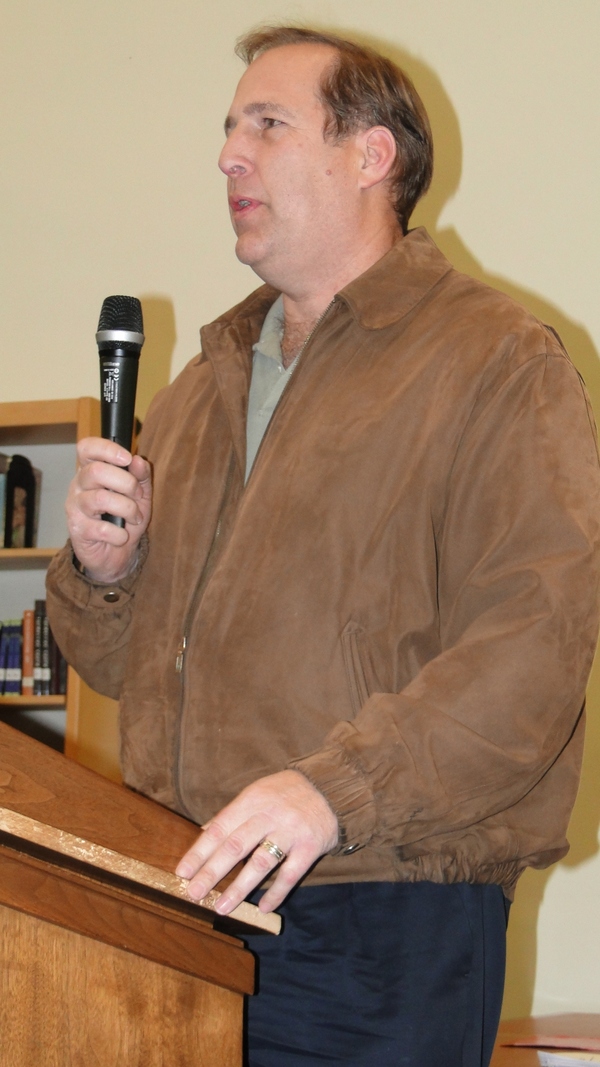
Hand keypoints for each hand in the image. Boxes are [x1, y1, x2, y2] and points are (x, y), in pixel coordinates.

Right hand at [66, 437, 151, 582]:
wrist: (118, 554)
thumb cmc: (126, 519)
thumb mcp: (140, 495)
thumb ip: (141, 476)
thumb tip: (138, 461)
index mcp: (91, 471)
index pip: (87, 448)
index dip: (106, 448)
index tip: (127, 458)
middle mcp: (78, 485)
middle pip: (95, 471)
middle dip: (126, 483)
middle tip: (137, 496)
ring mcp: (74, 507)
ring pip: (100, 498)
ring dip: (127, 509)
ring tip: (135, 518)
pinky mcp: (77, 530)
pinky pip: (102, 528)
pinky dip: (119, 534)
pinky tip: (121, 536)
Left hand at [176, 770, 338, 914]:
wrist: (332, 788)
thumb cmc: (286, 793)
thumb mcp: (258, 793)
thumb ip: (234, 813)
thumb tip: (204, 832)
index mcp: (252, 799)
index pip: (220, 827)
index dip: (200, 851)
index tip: (183, 871)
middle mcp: (269, 814)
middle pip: (236, 846)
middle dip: (212, 872)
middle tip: (194, 893)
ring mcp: (290, 831)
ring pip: (260, 863)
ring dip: (239, 888)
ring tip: (221, 907)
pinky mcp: (310, 847)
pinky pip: (290, 874)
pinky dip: (276, 893)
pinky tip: (262, 908)